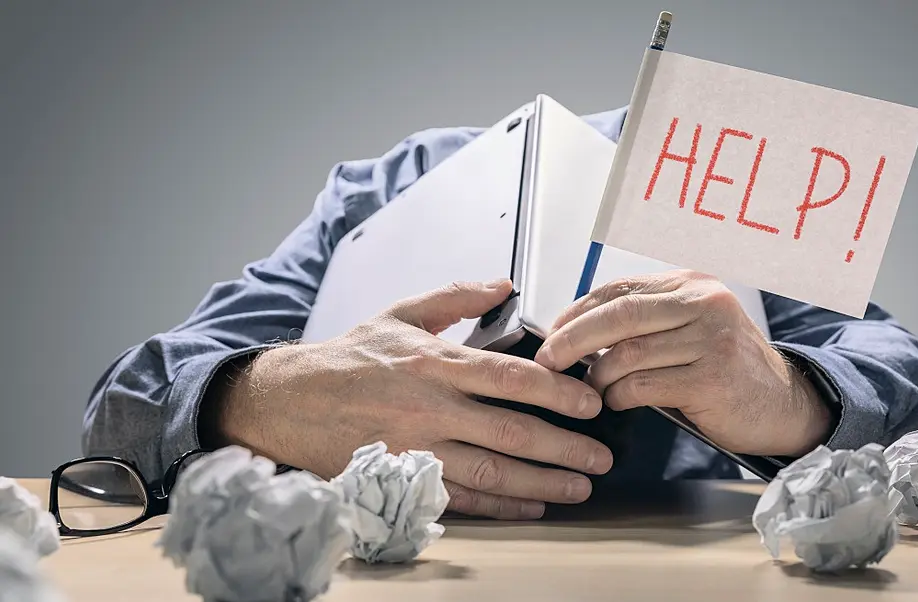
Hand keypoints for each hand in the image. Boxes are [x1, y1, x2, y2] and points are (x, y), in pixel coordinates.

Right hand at [208, 279, 613, 519]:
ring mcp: (418, 447)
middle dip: (565, 447)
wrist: (290, 401)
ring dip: (542, 484)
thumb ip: (456, 297)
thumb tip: (504, 284)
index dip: (557, 391)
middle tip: (601, 457)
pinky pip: (461, 498)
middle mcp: (431, 407)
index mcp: (435, 362)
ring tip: (580, 488)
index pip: (510, 377)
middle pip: (511, 431)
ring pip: (492, 472)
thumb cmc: (349, 359)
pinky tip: (531, 507)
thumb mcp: (401, 312)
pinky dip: (500, 506)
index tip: (591, 402)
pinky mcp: (404, 478)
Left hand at [533, 270, 833, 457]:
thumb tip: (576, 330)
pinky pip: (644, 385)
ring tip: (591, 390)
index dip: (579, 311)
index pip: (620, 290)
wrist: (782, 403)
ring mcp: (710, 340)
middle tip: (549, 359)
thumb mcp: (690, 330)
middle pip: (619, 315)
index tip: (554, 331)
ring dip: (598, 376)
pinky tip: (619, 402)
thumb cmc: (726, 369)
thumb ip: (646, 323)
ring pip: (628, 353)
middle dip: (573, 339)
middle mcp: (704, 304)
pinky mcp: (710, 378)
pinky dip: (621, 396)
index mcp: (692, 285)